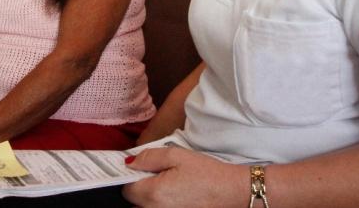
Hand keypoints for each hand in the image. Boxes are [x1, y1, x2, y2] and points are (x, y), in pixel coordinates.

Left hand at [123, 147, 246, 207]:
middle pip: (133, 202)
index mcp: (154, 193)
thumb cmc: (206, 173)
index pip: (126, 188)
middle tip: (156, 175)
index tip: (140, 168)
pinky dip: (159, 204)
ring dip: (149, 198)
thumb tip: (129, 163)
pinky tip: (173, 194)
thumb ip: (148, 158)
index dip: (131, 176)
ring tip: (167, 185)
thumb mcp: (176, 155)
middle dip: (139, 188)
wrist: (232, 192)